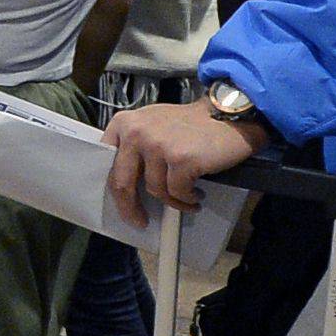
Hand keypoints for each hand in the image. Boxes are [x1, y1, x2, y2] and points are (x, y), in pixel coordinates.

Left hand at [102, 102, 258, 217]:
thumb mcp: (152, 124)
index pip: (107, 163)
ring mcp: (157, 146)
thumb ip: (134, 146)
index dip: (113, 188)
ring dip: (172, 200)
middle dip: (130, 208)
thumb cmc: (192, 124)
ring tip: (187, 197)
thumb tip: (124, 180)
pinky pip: (177, 193)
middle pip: (123, 182)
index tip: (121, 203)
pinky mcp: (180, 160)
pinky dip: (187, 198)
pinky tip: (196, 194)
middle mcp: (136, 132)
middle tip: (139, 220)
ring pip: (155, 190)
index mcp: (124, 123)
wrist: (228, 115)